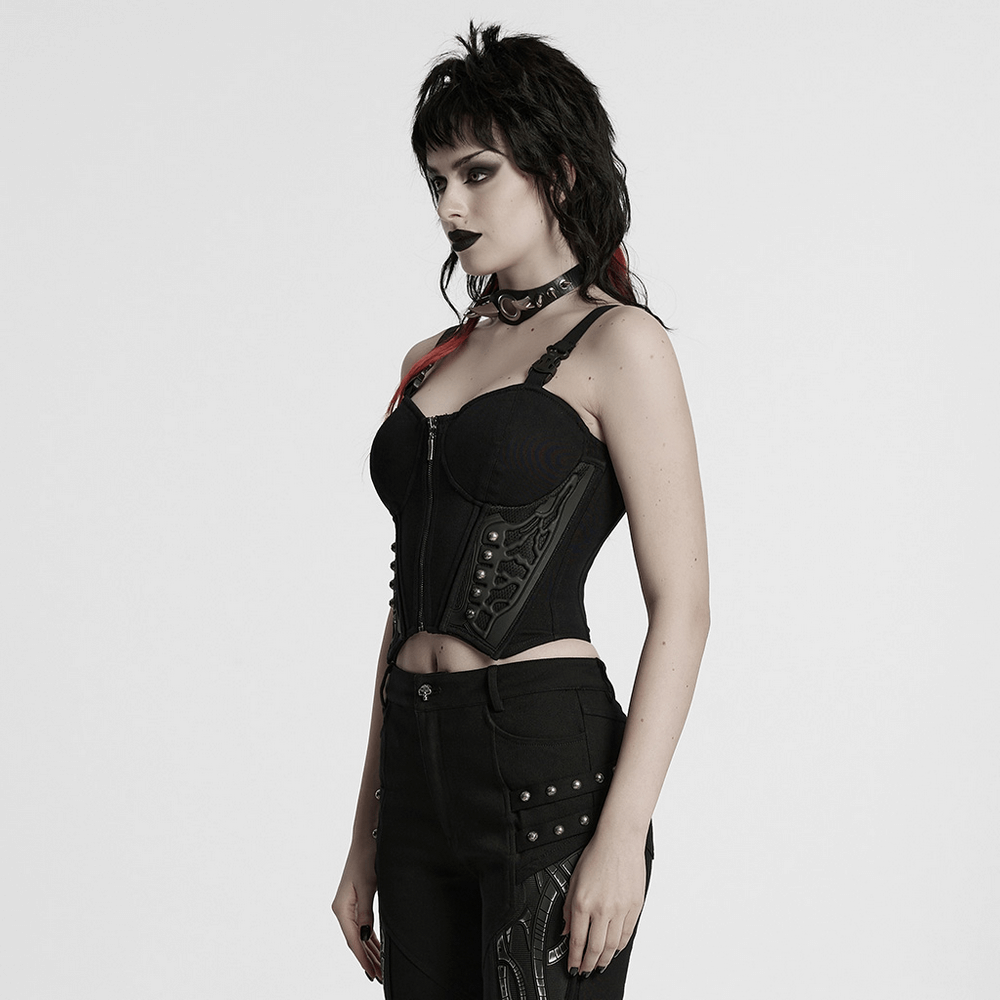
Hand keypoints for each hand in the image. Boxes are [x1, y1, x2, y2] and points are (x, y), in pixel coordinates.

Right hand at [332, 845, 382, 984]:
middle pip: (355, 940)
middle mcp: (342, 909)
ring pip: (358, 934)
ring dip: (368, 951)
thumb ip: (366, 913)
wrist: (366, 838)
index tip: (371, 973)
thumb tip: (365, 937)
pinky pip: (361, 925)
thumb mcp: (368, 886)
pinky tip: (376, 948)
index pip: (353, 939)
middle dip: (366, 959)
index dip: (362, 958)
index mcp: (341, 907)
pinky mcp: (355, 901)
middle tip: (377, 977)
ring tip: (377, 968)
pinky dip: (369, 938)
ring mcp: (348, 905)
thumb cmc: (366, 858)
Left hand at [561, 832, 645, 976]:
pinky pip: (627, 934)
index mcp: (583, 902)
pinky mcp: (635, 907)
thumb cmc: (597, 855)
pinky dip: (619, 946)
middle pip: (595, 948)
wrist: (620, 840)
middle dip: (588, 965)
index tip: (572, 967)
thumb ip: (569, 909)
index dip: (574, 959)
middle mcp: (602, 909)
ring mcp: (620, 909)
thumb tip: (567, 931)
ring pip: (611, 946)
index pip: (577, 941)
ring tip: (599, 965)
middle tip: (585, 971)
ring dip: (604, 960)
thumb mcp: (574, 880)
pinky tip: (613, 950)